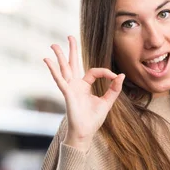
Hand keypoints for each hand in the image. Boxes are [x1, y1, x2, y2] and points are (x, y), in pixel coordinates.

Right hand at [44, 36, 124, 151]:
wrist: (85, 132)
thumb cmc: (93, 119)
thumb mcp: (107, 102)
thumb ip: (113, 89)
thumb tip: (121, 75)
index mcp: (84, 86)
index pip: (93, 71)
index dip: (105, 72)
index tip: (115, 76)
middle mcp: (76, 85)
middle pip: (73, 64)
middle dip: (72, 50)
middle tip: (69, 36)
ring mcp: (70, 88)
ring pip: (64, 69)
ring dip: (59, 56)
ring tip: (53, 45)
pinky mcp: (66, 93)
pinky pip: (59, 80)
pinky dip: (53, 70)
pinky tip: (47, 60)